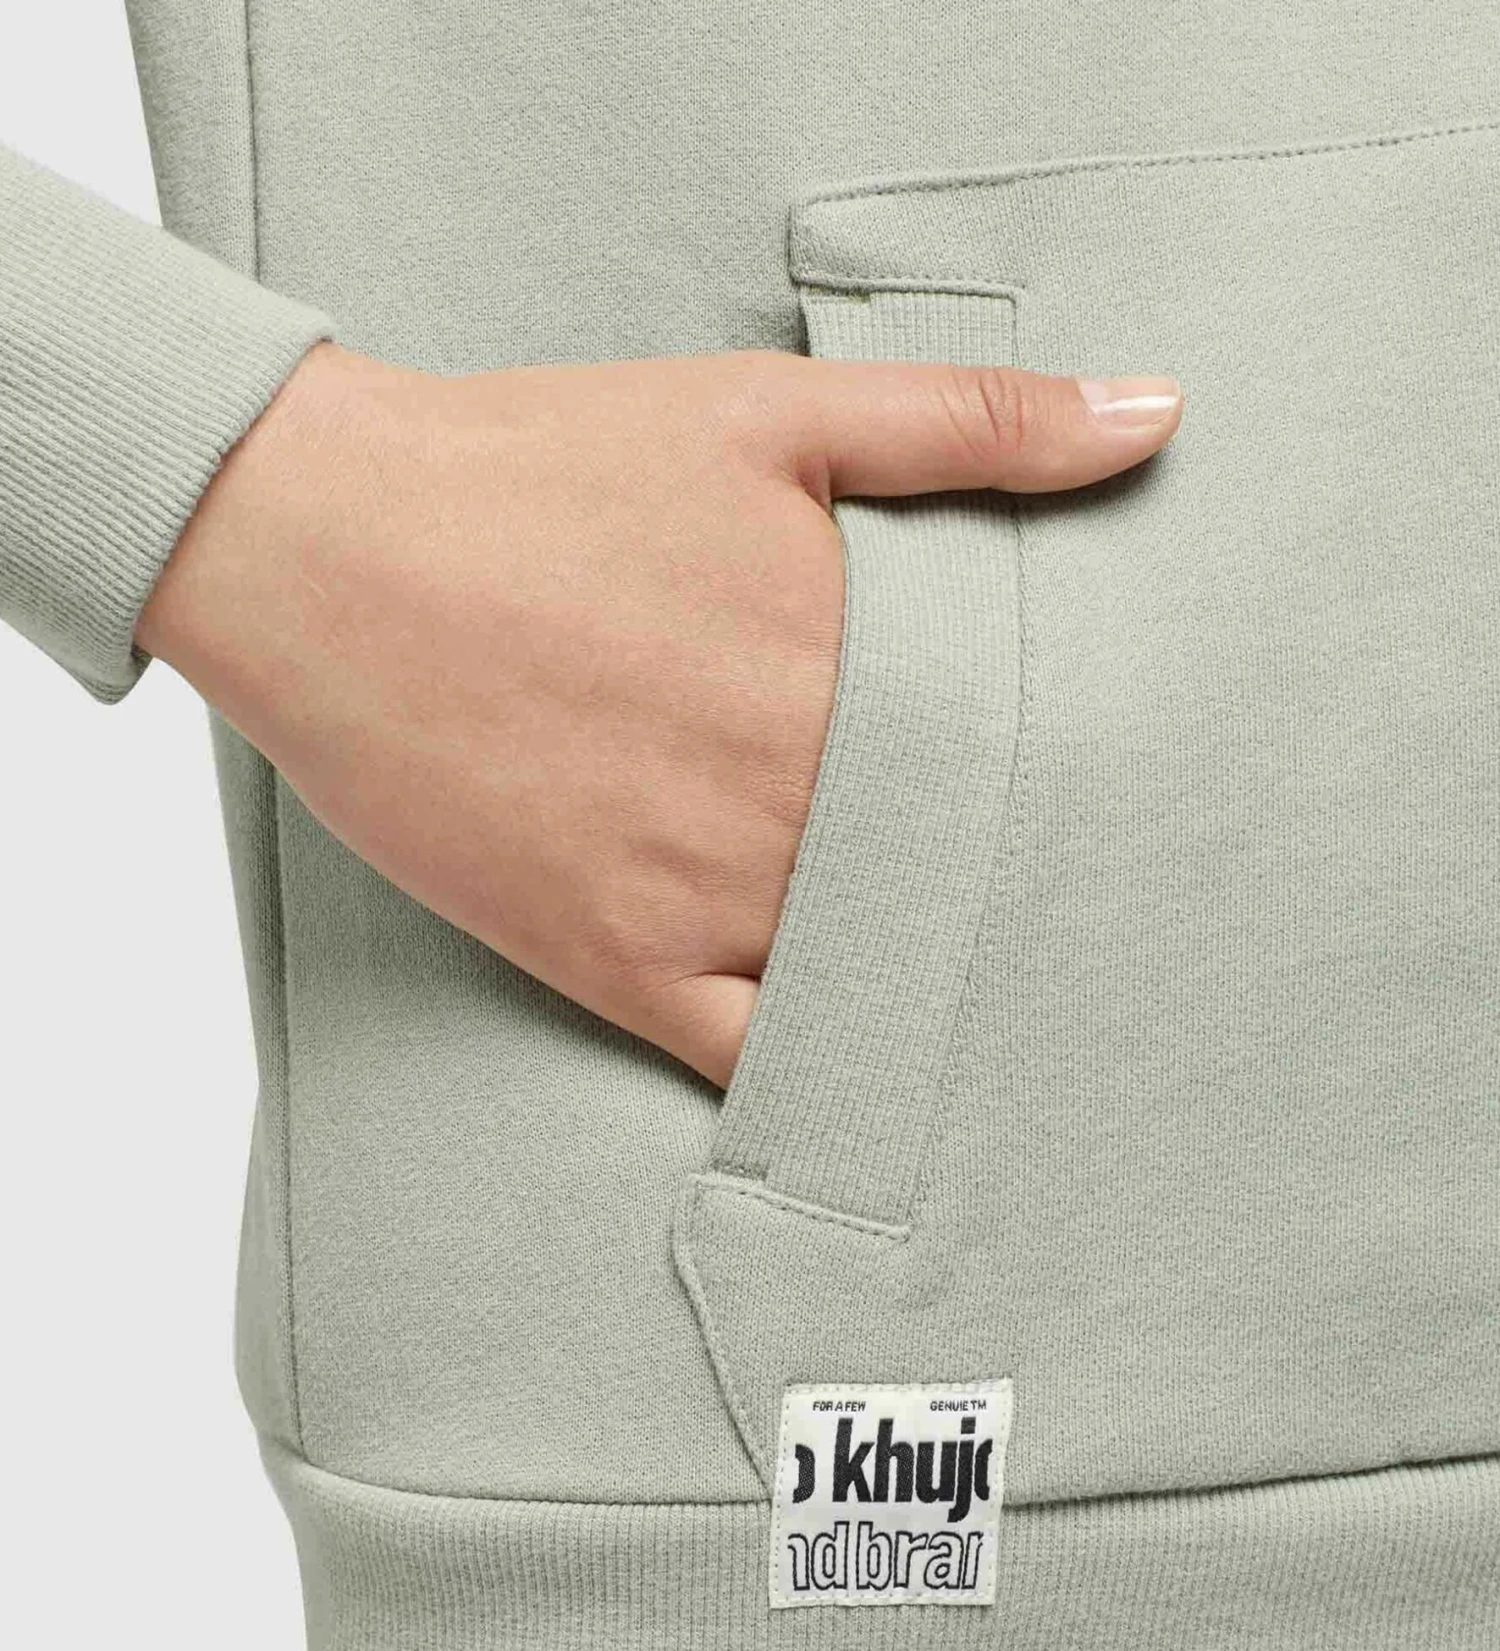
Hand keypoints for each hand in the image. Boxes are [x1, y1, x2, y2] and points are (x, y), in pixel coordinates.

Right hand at [136, 339, 1180, 1085]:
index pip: (1025, 771)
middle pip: (961, 885)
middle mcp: (799, 798)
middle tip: (1094, 942)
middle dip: (1018, 905)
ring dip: (936, 994)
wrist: (325, 547)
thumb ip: (972, 424)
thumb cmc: (536, 470)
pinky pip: (755, 1064)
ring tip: (1010, 1023)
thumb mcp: (768, 412)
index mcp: (855, 669)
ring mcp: (708, 895)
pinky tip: (870, 1083)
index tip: (1134, 828)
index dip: (1078, 802)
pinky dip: (821, 1080)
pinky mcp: (616, 963)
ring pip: (877, 981)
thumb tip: (1157, 420)